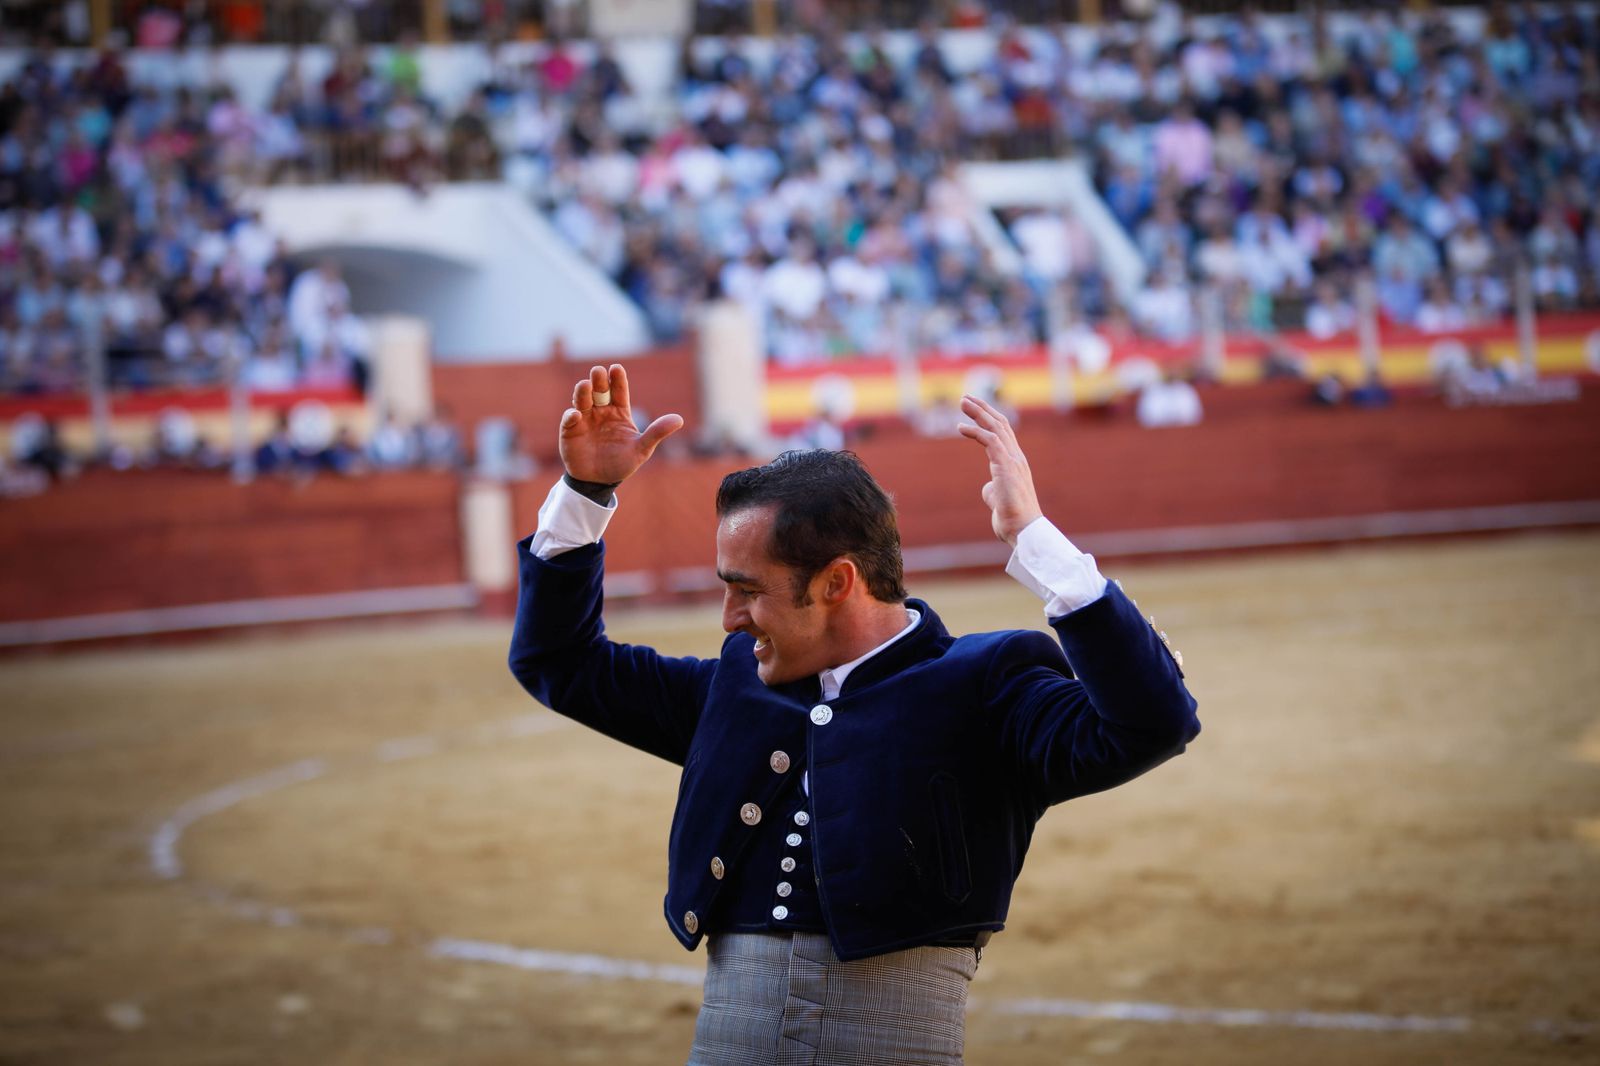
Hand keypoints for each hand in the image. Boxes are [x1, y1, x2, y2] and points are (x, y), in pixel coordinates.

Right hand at [559, 364, 682, 484]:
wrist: (599, 481)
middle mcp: (601, 411)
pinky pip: (569, 419)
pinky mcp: (570, 430)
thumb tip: (679, 419)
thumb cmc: (622, 463)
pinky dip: (571, 415)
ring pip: (582, 400)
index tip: (616, 368)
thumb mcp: (642, 449)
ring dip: (582, 392)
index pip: (618, 391)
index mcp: (619, 412)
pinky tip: (576, 414)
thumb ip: (657, 433)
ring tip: (585, 385)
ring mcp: (584, 419)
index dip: (617, 379)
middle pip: (599, 390)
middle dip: (598, 380)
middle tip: (598, 371)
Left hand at [957, 394, 1041, 546]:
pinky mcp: (1007, 466)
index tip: (973, 411)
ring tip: (963, 402)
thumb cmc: (1012, 518)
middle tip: (966, 398)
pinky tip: (961, 428)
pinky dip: (975, 431)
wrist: (1023, 530)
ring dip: (978, 413)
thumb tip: (987, 488)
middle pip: (1000, 424)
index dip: (989, 419)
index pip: (1004, 433)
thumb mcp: (999, 500)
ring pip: (996, 427)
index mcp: (1016, 464)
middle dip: (983, 409)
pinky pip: (990, 441)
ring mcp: (1013, 460)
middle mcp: (1017, 458)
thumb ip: (993, 489)